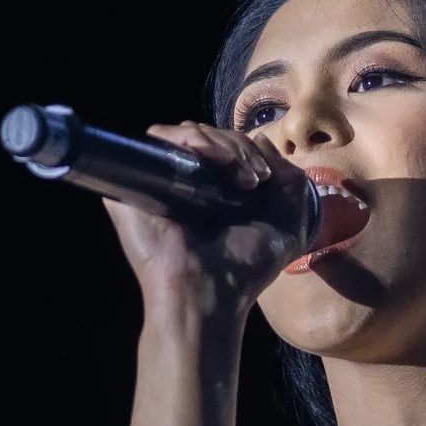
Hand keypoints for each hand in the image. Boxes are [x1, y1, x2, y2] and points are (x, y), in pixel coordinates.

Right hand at [102, 122, 304, 318]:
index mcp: (214, 191)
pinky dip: (188, 138)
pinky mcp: (135, 180)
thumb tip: (261, 139)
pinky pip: (156, 138)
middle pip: (208, 135)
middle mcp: (185, 183)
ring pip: (185, 132)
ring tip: (240, 177)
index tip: (267, 176)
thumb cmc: (246, 269)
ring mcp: (158, 181)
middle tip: (255, 179)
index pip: (226, 147)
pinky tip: (212, 159)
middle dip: (239, 147)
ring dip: (221, 143)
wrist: (211, 292)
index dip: (249, 150)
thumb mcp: (288, 225)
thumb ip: (290, 182)